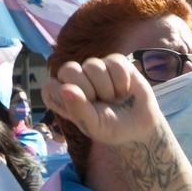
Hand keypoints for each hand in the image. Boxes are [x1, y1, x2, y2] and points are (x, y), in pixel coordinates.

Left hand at [42, 56, 159, 147]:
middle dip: (88, 89)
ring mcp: (95, 70)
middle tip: (100, 103)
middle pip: (68, 69)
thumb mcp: (94, 126)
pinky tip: (124, 89)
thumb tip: (65, 88)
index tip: (83, 109)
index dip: (66, 95)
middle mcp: (76, 81)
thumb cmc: (112, 128)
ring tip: (114, 99)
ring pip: (93, 65)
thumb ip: (78, 109)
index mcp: (63, 97)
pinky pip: (114, 61)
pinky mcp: (114, 62)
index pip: (50, 86)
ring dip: (108, 87)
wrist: (142, 127)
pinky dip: (122, 79)